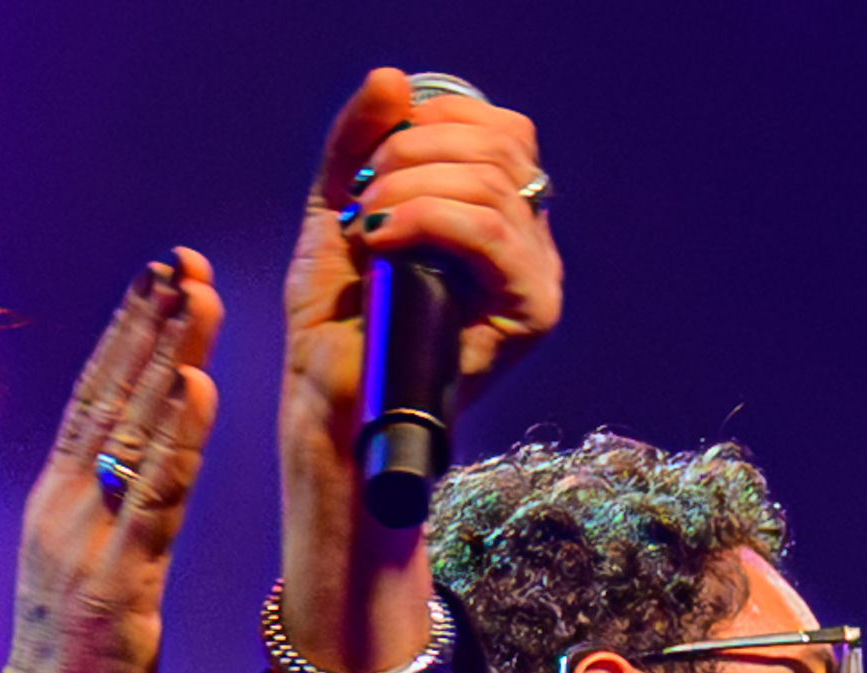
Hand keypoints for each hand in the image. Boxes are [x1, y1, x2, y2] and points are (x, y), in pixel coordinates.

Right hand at [3, 250, 221, 672]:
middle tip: (180, 261)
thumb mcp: (81, 567)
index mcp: (57, 502)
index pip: (93, 401)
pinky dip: (177, 440)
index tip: (157, 278)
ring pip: (133, 434)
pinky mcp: (118, 584)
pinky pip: (153, 500)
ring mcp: (88, 543)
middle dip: (148, 324)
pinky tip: (197, 387)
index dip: (125, 335)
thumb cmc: (74, 662)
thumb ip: (99, 510)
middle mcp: (65, 508)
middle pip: (111, 399)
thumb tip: (122, 462)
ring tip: (198, 295)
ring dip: (169, 357)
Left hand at [290, 67, 560, 435]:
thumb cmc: (337, 320)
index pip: (499, 130)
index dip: (436, 119)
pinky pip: (489, 232)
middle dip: (415, 152)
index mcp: (497, 213)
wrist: (330, 400)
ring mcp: (535, 277)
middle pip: (501, 146)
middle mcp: (527, 242)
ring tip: (366, 223)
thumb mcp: (337, 209)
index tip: (373, 155)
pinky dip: (425, 219)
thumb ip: (357, 142)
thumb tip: (392, 78)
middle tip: (363, 193)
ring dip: (411, 187)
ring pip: (491, 185)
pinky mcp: (531, 312)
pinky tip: (380, 239)